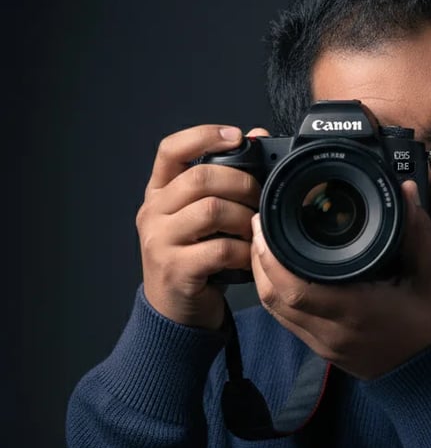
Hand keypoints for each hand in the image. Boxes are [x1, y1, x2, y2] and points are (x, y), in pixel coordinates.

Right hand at [136, 125, 266, 328]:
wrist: (174, 311)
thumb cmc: (194, 260)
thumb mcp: (202, 218)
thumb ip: (222, 181)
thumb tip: (255, 136)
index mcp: (158, 193)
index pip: (171, 150)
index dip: (203, 136)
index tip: (236, 136)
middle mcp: (153, 212)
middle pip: (200, 179)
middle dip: (241, 184)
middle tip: (260, 198)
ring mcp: (160, 241)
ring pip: (212, 211)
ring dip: (245, 218)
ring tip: (255, 229)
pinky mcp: (176, 269)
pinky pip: (219, 249)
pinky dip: (244, 250)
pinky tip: (249, 255)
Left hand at [251, 181, 430, 378]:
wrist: (430, 375)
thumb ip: (417, 233)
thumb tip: (404, 192)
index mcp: (356, 311)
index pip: (296, 287)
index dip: (271, 255)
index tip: (266, 223)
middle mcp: (332, 330)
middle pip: (274, 297)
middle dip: (259, 258)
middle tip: (259, 224)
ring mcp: (323, 343)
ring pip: (274, 310)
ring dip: (263, 276)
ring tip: (264, 243)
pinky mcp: (321, 349)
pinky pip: (286, 320)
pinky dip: (276, 293)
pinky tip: (279, 271)